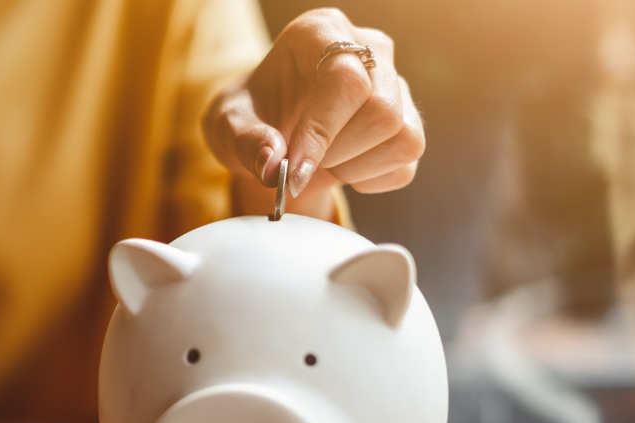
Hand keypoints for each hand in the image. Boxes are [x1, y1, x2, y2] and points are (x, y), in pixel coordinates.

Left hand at [202, 9, 423, 217]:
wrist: (271, 135)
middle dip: (336, 152)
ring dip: (354, 167)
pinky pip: (406, 162)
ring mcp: (395, 83)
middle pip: (382, 110)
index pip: (345, 78)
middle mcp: (369, 48)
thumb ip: (243, 140)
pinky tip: (342, 168)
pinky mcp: (408, 119)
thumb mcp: (226, 126)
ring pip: (404, 137)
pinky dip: (370, 180)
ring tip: (320, 161)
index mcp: (320, 31)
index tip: (293, 169)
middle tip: (300, 161)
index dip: (322, 130)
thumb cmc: (250, 117)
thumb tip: (272, 164)